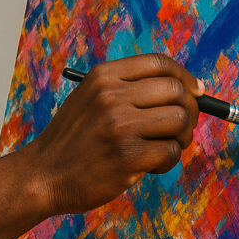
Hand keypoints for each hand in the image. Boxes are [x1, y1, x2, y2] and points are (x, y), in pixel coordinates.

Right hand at [33, 53, 203, 215]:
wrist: (43, 175)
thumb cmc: (73, 139)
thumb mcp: (90, 98)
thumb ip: (127, 88)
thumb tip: (183, 88)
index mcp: (103, 77)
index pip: (159, 63)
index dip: (184, 76)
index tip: (195, 91)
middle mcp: (112, 96)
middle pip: (176, 91)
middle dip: (189, 110)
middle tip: (181, 129)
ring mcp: (120, 126)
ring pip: (179, 121)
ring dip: (180, 138)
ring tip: (162, 149)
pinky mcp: (128, 157)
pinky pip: (170, 152)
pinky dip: (167, 162)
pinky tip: (148, 167)